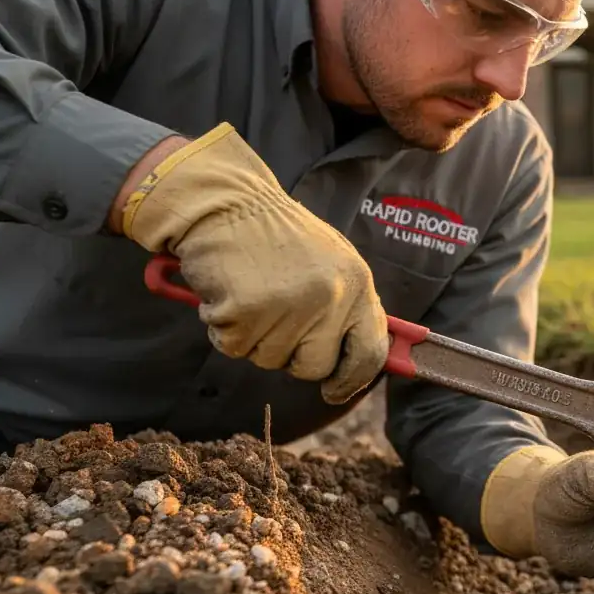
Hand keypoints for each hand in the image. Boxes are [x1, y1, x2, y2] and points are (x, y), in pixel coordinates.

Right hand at [116, 123, 387, 403]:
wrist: (224, 202)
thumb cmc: (275, 235)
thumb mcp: (331, 263)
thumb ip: (348, 308)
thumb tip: (360, 360)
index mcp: (358, 283)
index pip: (369, 352)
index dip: (352, 380)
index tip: (336, 391)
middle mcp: (330, 297)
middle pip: (315, 367)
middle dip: (292, 355)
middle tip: (275, 316)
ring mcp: (288, 307)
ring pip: (269, 359)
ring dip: (254, 335)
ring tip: (251, 291)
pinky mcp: (245, 314)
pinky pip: (233, 347)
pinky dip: (224, 328)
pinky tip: (228, 292)